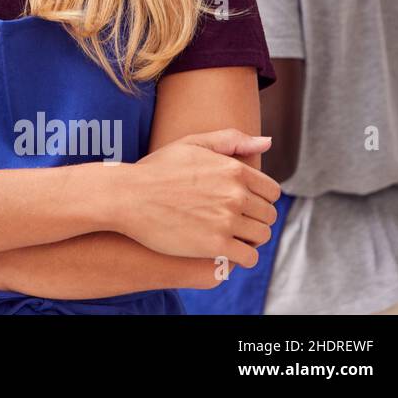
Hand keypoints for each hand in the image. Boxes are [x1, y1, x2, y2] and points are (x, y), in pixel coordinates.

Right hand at [118, 129, 280, 266]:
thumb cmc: (155, 170)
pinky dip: (241, 257)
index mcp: (234, 169)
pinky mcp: (215, 244)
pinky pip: (248, 257)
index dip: (260, 200)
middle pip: (268, 215)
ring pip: (261, 237)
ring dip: (249, 239)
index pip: (271, 191)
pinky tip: (225, 252)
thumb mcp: (191, 144)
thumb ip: (231, 140)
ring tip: (230, 237)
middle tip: (234, 223)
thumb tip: (267, 142)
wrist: (126, 196)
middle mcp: (235, 194)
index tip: (243, 206)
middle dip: (255, 220)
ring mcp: (226, 220)